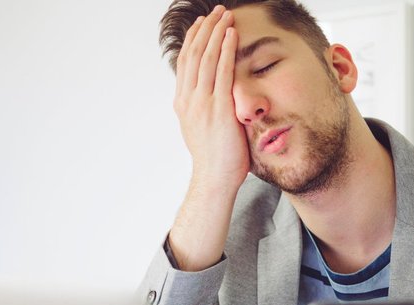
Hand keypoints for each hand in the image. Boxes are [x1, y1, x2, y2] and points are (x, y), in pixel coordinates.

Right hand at [173, 5, 248, 191]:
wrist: (214, 179)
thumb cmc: (215, 159)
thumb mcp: (204, 129)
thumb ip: (207, 110)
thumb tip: (217, 100)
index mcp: (183, 103)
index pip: (186, 63)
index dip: (193, 40)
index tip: (201, 25)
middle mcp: (188, 99)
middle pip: (193, 55)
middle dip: (204, 30)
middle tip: (214, 12)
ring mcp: (201, 103)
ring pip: (206, 58)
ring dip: (215, 33)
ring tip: (224, 15)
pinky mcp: (218, 108)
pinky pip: (221, 71)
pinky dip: (225, 49)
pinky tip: (230, 34)